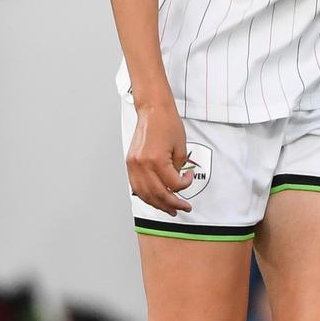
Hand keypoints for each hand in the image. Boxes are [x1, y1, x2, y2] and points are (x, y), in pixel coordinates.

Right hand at [125, 98, 193, 214]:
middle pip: (158, 194)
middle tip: (182, 208)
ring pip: (144, 194)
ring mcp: (133, 165)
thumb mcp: (181, 148)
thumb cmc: (168, 124)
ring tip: (169, 209)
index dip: (185, 186)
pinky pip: (136, 186)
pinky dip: (146, 195)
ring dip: (158, 204)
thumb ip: (178, 169)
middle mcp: (142, 164)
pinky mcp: (130, 163)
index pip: (173, 185)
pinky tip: (155, 199)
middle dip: (172, 204)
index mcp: (157, 160)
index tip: (189, 179)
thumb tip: (175, 183)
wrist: (153, 111)